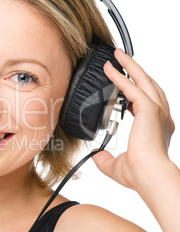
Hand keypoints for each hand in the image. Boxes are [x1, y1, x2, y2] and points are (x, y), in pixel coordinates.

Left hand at [92, 48, 174, 189]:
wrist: (149, 175)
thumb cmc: (138, 174)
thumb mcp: (116, 165)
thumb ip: (105, 159)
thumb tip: (95, 155)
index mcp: (157, 128)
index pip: (147, 103)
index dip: (135, 93)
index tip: (124, 88)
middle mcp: (160, 117)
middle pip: (149, 85)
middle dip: (136, 71)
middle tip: (123, 59)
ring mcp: (157, 111)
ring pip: (143, 80)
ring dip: (130, 66)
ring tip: (118, 55)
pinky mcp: (149, 109)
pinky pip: (132, 87)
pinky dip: (120, 77)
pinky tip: (110, 69)